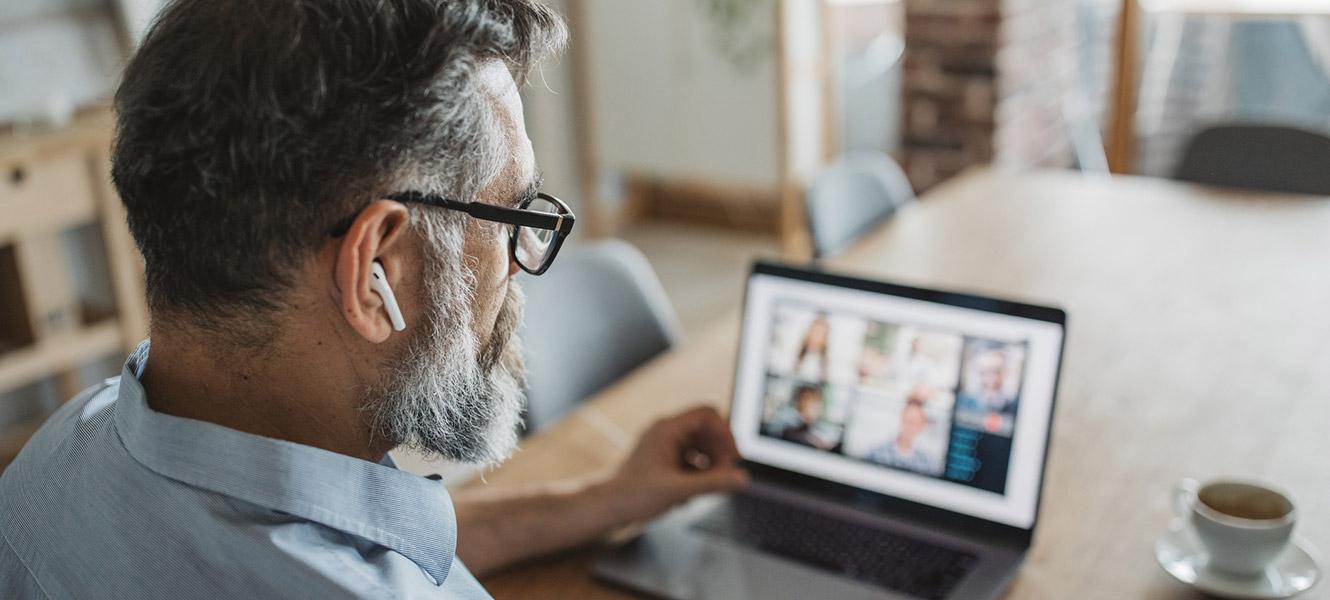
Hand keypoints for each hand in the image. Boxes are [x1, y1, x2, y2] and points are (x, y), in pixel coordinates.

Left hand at [606, 406, 748, 521]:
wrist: (606, 507)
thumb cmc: (632, 494)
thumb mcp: (678, 490)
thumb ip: (713, 483)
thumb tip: (741, 478)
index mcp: (668, 429)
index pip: (707, 415)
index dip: (725, 433)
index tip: (733, 457)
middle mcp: (666, 432)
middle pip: (707, 431)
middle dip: (719, 452)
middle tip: (724, 475)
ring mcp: (664, 446)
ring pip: (700, 446)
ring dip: (710, 465)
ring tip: (708, 486)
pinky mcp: (663, 460)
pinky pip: (690, 459)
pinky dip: (697, 474)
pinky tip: (690, 494)